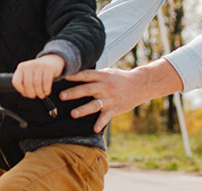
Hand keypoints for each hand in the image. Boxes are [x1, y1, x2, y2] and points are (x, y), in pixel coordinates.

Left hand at [13, 54, 64, 98]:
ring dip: (39, 93)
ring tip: (41, 95)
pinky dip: (46, 89)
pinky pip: (46, 82)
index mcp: (21, 67)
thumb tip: (25, 94)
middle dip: (31, 94)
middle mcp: (29, 65)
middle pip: (27, 84)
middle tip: (35, 96)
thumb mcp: (28, 73)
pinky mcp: (49, 68)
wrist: (51, 60)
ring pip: (37, 84)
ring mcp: (39, 65)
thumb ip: (24, 81)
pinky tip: (47, 92)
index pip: (16, 82)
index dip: (21, 90)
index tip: (26, 94)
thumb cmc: (38, 71)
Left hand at [59, 58, 183, 132]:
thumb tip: (75, 73)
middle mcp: (105, 87)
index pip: (86, 75)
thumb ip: (93, 75)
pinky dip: (100, 123)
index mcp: (103, 76)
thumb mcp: (108, 72)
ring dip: (84, 110)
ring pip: (95, 104)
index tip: (63, 76)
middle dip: (74, 93)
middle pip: (88, 89)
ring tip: (73, 114)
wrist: (140, 85)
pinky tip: (94, 129)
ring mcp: (110, 99)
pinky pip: (106, 117)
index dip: (75, 75)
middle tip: (61, 96)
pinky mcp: (115, 109)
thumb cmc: (120, 78)